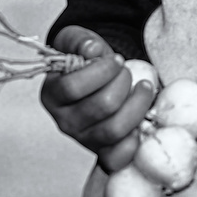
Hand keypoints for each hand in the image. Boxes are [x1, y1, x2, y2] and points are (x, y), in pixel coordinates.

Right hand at [39, 26, 154, 171]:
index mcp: (52, 94)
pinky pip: (118, 156)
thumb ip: (80, 40)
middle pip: (100, 107)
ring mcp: (84, 139)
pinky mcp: (102, 153)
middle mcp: (64, 122)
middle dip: (122, 83)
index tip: (117, 59)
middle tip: (127, 72)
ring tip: (144, 87)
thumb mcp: (77, 41)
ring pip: (114, 130)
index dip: (101, 71)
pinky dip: (134, 139)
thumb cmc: (88, 61)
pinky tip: (140, 118)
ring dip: (137, 104)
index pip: (72, 88)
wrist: (100, 81)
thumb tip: (92, 50)